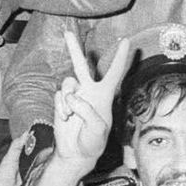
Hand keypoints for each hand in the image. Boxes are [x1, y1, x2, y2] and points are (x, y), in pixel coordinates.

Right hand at [51, 33, 133, 165]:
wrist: (76, 153)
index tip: (127, 40)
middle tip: (67, 32)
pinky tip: (66, 118)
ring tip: (71, 115)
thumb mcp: (98, 128)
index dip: (121, 56)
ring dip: (68, 99)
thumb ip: (87, 110)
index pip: (114, 71)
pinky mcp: (61, 103)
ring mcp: (74, 96)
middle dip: (74, 49)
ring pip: (67, 82)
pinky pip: (58, 96)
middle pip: (81, 65)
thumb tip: (72, 97)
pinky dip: (61, 107)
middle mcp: (89, 91)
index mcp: (105, 94)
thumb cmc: (94, 141)